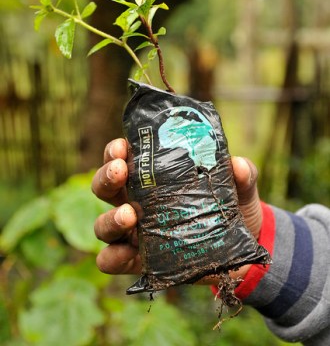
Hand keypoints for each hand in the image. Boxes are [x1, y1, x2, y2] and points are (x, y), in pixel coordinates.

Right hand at [92, 139, 261, 281]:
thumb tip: (237, 165)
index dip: (115, 151)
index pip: (123, 158)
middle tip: (120, 172)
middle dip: (106, 177)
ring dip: (110, 218)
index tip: (122, 146)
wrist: (241, 251)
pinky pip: (111, 261)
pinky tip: (123, 252)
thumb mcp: (240, 188)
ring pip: (102, 224)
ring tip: (129, 215)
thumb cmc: (232, 208)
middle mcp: (136, 201)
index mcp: (152, 177)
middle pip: (104, 187)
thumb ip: (242, 174)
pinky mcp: (139, 261)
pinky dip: (111, 258)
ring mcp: (135, 233)